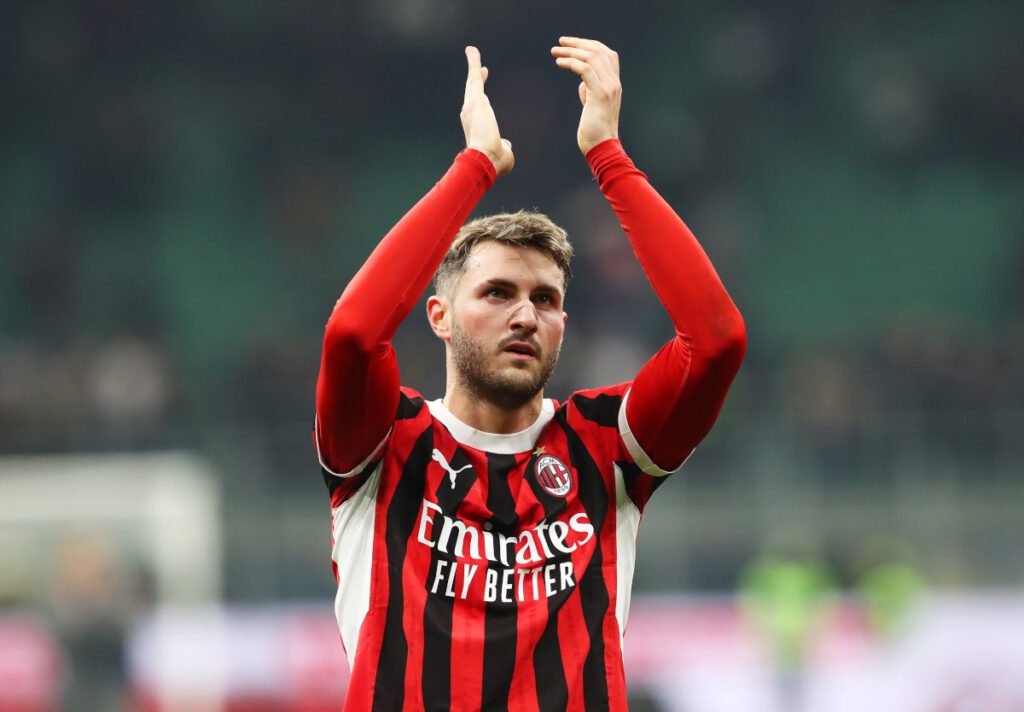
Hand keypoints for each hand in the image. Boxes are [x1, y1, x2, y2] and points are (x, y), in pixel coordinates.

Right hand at [461, 46, 513, 175]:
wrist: (484, 159)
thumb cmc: (494, 161)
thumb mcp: (503, 152)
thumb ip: (505, 146)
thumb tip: (508, 145)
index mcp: (475, 126)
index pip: (478, 108)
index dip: (480, 97)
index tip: (483, 89)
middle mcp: (470, 114)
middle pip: (473, 92)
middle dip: (475, 80)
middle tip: (480, 68)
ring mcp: (471, 105)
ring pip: (472, 81)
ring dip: (472, 65)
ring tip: (472, 51)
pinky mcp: (475, 99)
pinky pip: (473, 76)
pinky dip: (473, 62)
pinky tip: (472, 50)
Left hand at [551, 37, 620, 154]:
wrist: (602, 147)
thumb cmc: (594, 132)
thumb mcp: (593, 107)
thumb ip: (590, 92)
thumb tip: (582, 84)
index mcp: (615, 84)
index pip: (607, 54)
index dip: (589, 45)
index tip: (572, 44)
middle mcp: (614, 83)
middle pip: (598, 51)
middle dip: (577, 43)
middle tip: (560, 43)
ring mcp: (609, 87)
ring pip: (591, 57)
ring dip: (571, 51)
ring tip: (555, 52)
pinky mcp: (600, 94)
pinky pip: (585, 69)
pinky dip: (571, 62)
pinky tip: (559, 63)